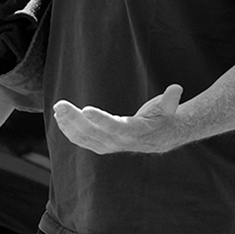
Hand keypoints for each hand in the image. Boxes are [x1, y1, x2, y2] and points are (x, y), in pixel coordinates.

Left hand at [52, 84, 185, 154]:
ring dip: (68, 124)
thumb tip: (176, 88)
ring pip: (83, 137)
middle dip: (74, 119)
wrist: (160, 138)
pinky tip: (60, 117)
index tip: (85, 109)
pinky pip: (81, 139)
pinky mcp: (100, 144)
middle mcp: (118, 142)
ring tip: (58, 109)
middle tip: (61, 105)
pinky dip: (69, 129)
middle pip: (92, 133)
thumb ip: (171, 100)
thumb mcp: (169, 108)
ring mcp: (107, 145)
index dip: (100, 119)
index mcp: (133, 132)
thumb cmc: (163, 118)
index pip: (113, 127)